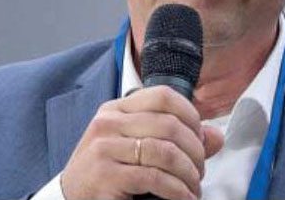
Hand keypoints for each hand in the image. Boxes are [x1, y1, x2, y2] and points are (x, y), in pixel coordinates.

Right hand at [61, 86, 223, 199]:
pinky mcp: (105, 175)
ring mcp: (104, 147)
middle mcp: (108, 122)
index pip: (163, 95)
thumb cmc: (107, 171)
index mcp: (117, 109)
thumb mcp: (137, 147)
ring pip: (164, 150)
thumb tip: (216, 137)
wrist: (68, 199)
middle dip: (195, 149)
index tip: (200, 136)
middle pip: (168, 123)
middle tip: (200, 169)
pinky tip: (184, 197)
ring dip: (188, 172)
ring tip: (194, 186)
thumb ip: (175, 139)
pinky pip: (154, 177)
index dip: (190, 114)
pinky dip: (177, 190)